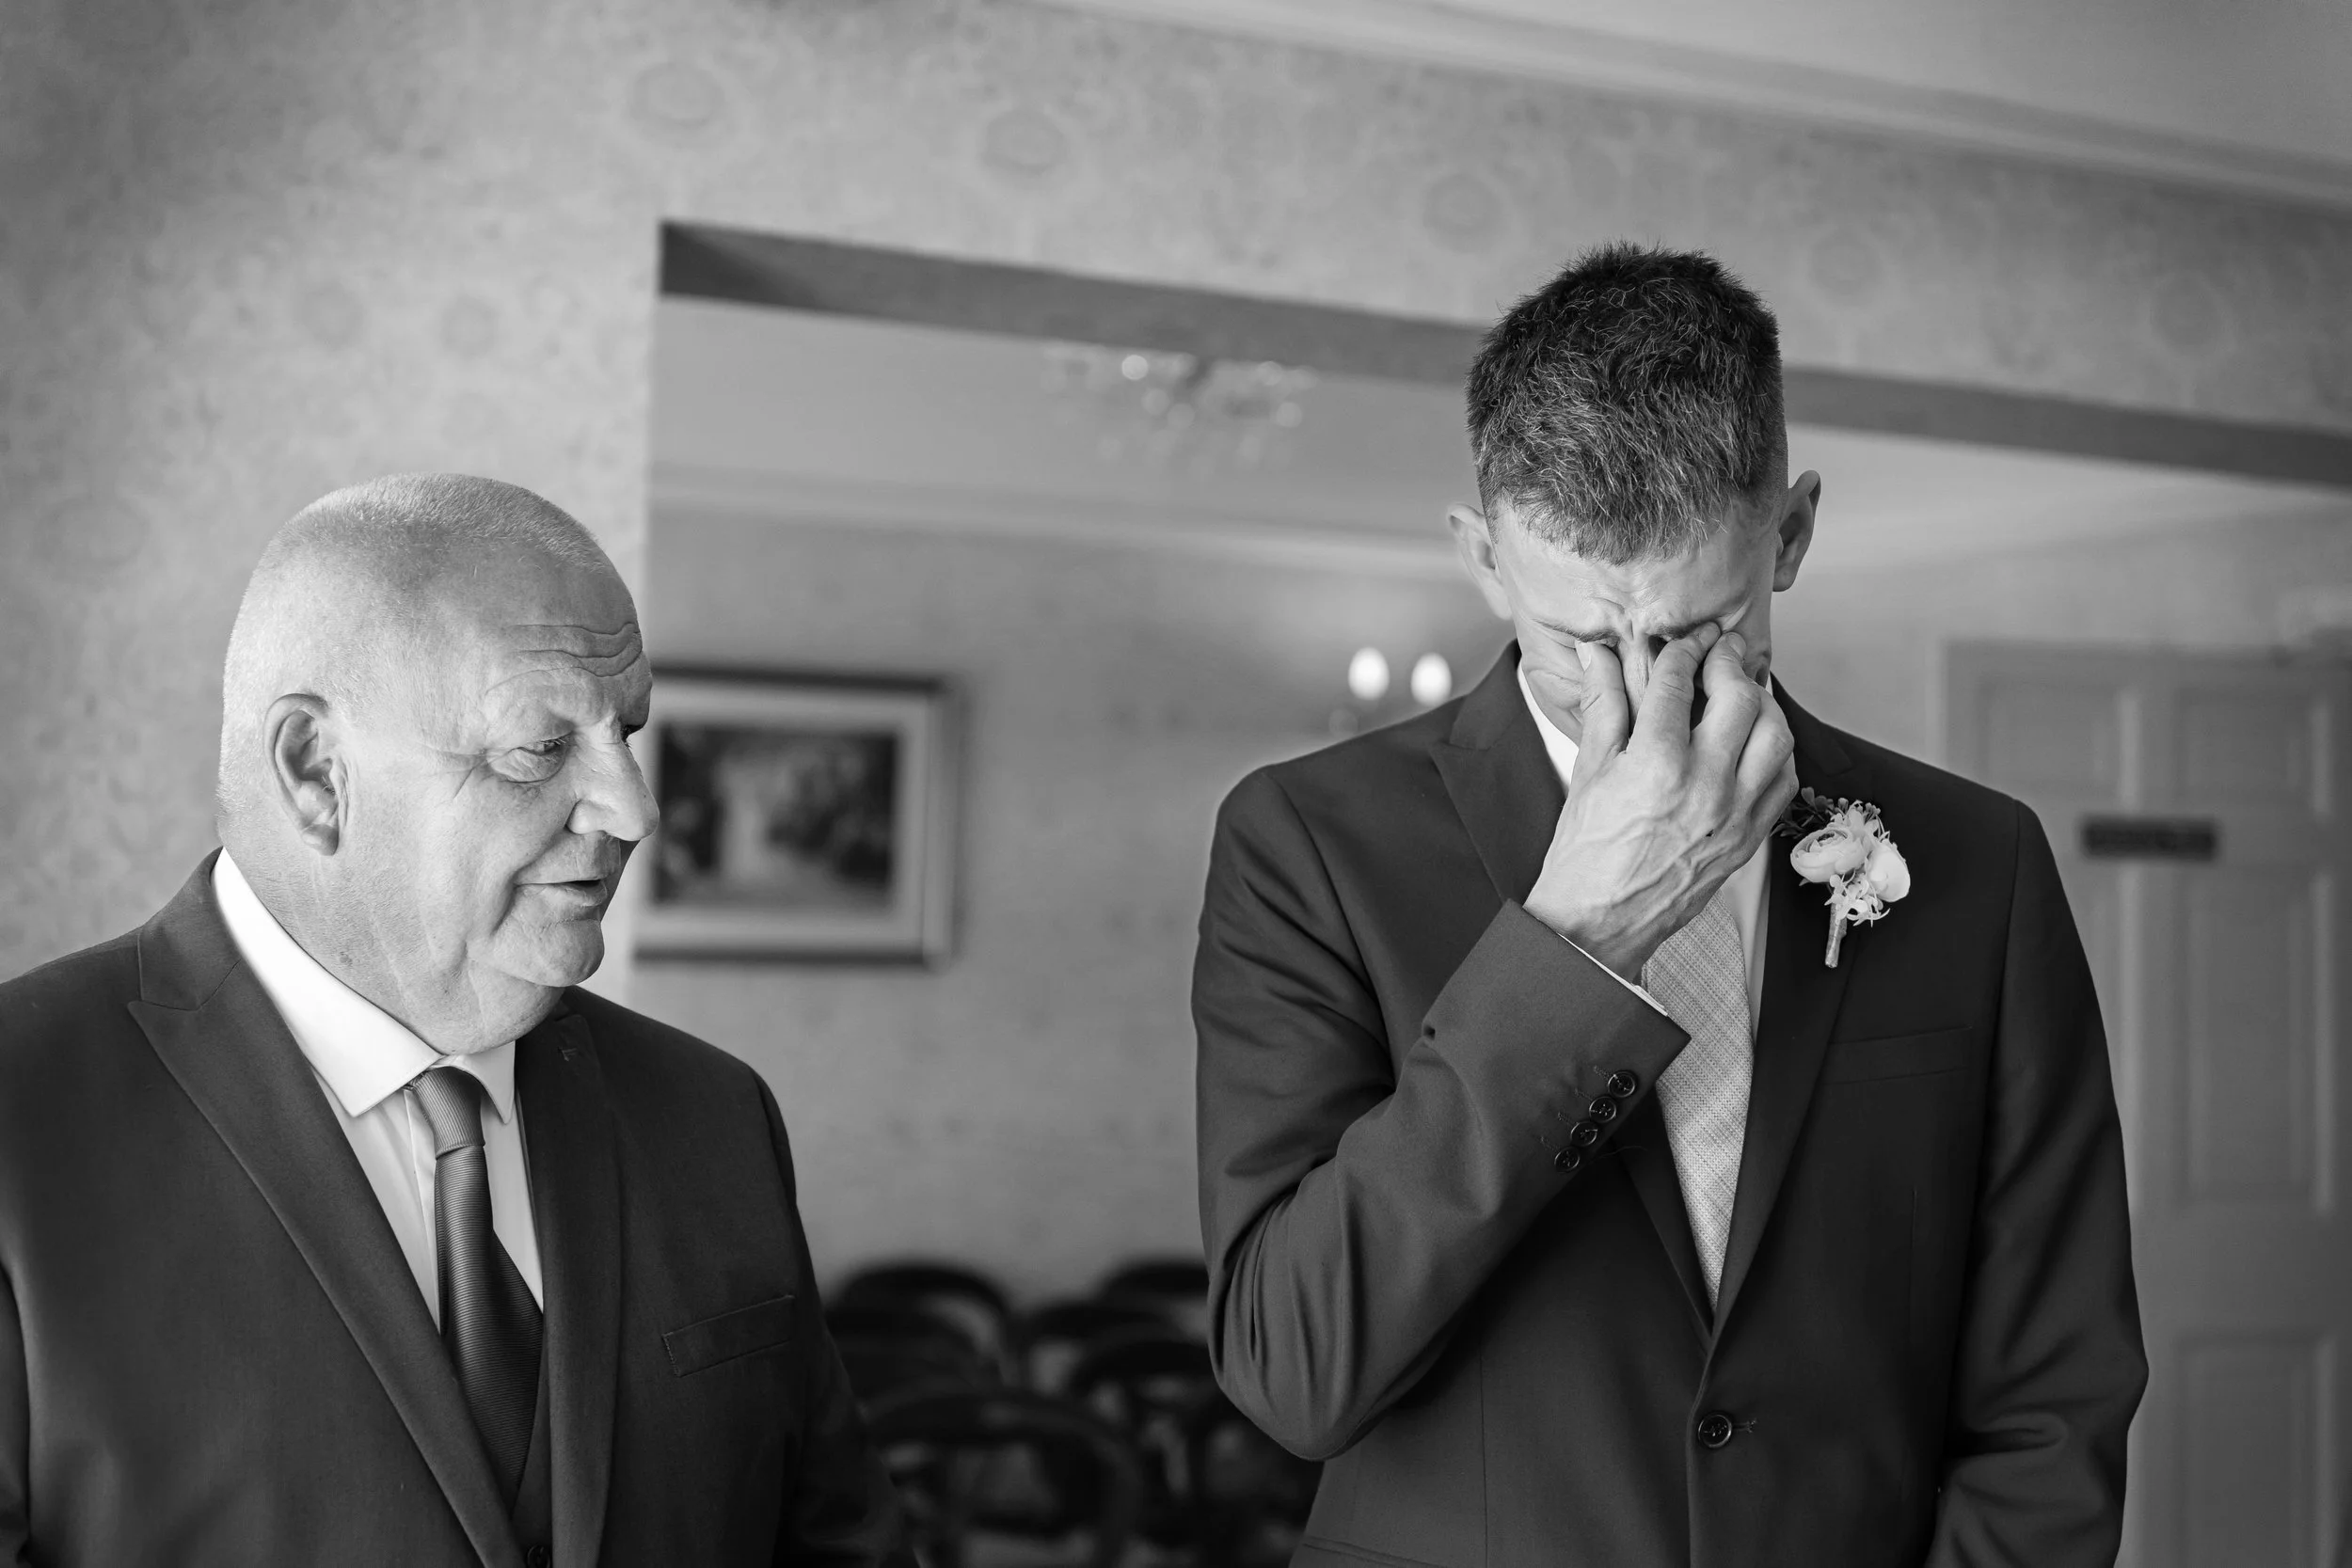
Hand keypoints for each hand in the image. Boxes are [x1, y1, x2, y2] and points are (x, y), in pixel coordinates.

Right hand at [1523, 625, 1798, 979]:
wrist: (1598, 922)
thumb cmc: (1585, 853)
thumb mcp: (1589, 771)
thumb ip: (1603, 705)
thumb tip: (1598, 654)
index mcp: (1656, 763)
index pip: (1680, 682)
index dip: (1683, 649)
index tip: (1685, 638)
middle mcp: (1705, 784)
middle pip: (1740, 697)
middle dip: (1731, 662)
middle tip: (1721, 649)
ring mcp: (1735, 813)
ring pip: (1775, 734)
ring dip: (1763, 702)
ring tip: (1744, 688)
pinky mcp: (1749, 837)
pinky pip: (1784, 779)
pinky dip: (1777, 749)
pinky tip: (1757, 738)